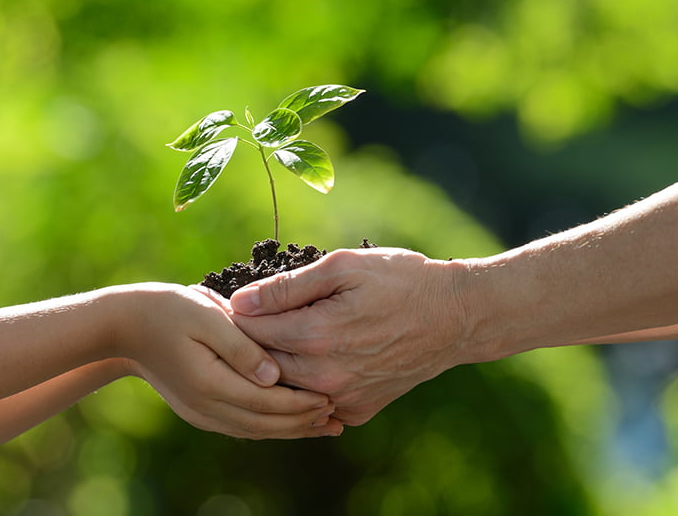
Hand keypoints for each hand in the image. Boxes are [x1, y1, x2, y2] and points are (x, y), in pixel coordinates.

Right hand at [112, 283, 341, 438]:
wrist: (126, 326)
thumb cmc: (168, 310)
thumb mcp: (206, 316)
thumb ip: (242, 347)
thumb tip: (274, 376)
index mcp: (210, 383)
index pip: (266, 402)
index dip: (300, 404)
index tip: (331, 397)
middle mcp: (206, 407)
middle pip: (264, 424)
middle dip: (302, 422)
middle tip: (337, 417)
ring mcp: (201, 412)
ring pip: (254, 430)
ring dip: (290, 429)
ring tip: (323, 425)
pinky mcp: (199, 410)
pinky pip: (241, 426)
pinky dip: (269, 426)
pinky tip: (288, 420)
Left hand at [230, 248, 468, 425]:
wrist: (455, 317)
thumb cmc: (401, 281)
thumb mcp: (344, 267)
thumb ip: (288, 287)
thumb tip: (241, 301)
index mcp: (316, 335)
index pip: (250, 330)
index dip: (232, 313)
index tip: (222, 300)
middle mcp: (325, 376)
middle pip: (260, 363)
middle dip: (245, 341)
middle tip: (236, 319)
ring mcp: (343, 398)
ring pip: (284, 387)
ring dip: (270, 365)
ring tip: (267, 336)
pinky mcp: (358, 410)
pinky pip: (314, 402)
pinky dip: (303, 384)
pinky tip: (305, 359)